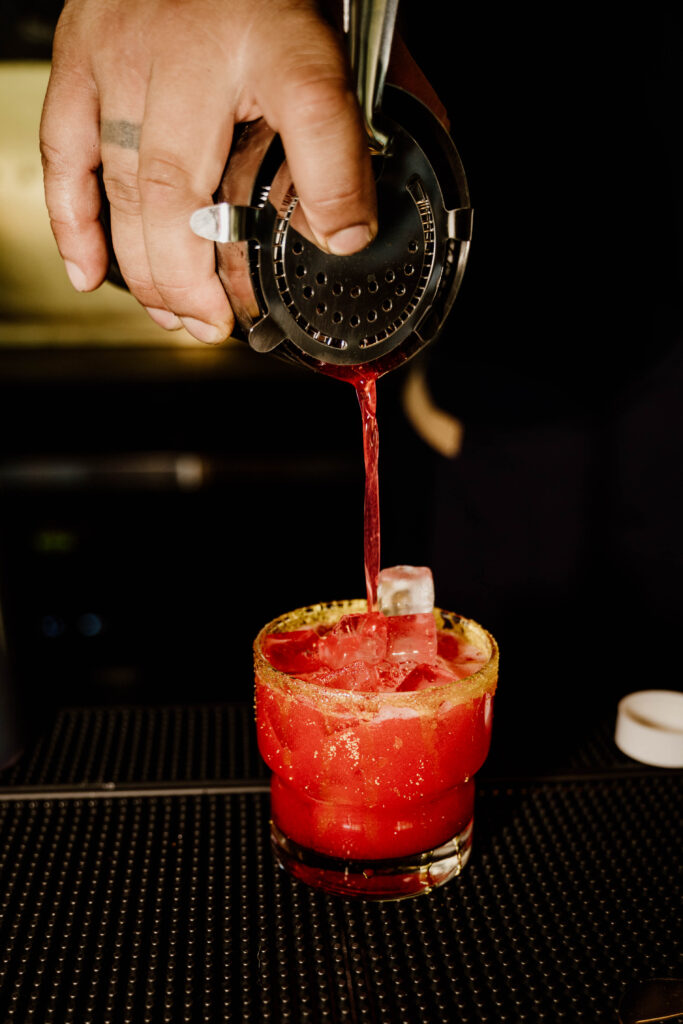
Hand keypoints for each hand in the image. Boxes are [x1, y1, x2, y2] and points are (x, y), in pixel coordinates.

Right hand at [40, 0, 445, 343]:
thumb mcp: (330, 42)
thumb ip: (354, 125)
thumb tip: (356, 223)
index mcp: (273, 34)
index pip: (313, 108)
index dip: (330, 189)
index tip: (340, 242)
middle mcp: (189, 45)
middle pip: (181, 185)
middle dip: (192, 277)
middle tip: (214, 327)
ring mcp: (123, 51)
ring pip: (125, 184)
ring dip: (145, 269)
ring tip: (173, 317)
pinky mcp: (79, 55)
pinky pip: (62, 150)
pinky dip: (73, 221)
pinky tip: (90, 272)